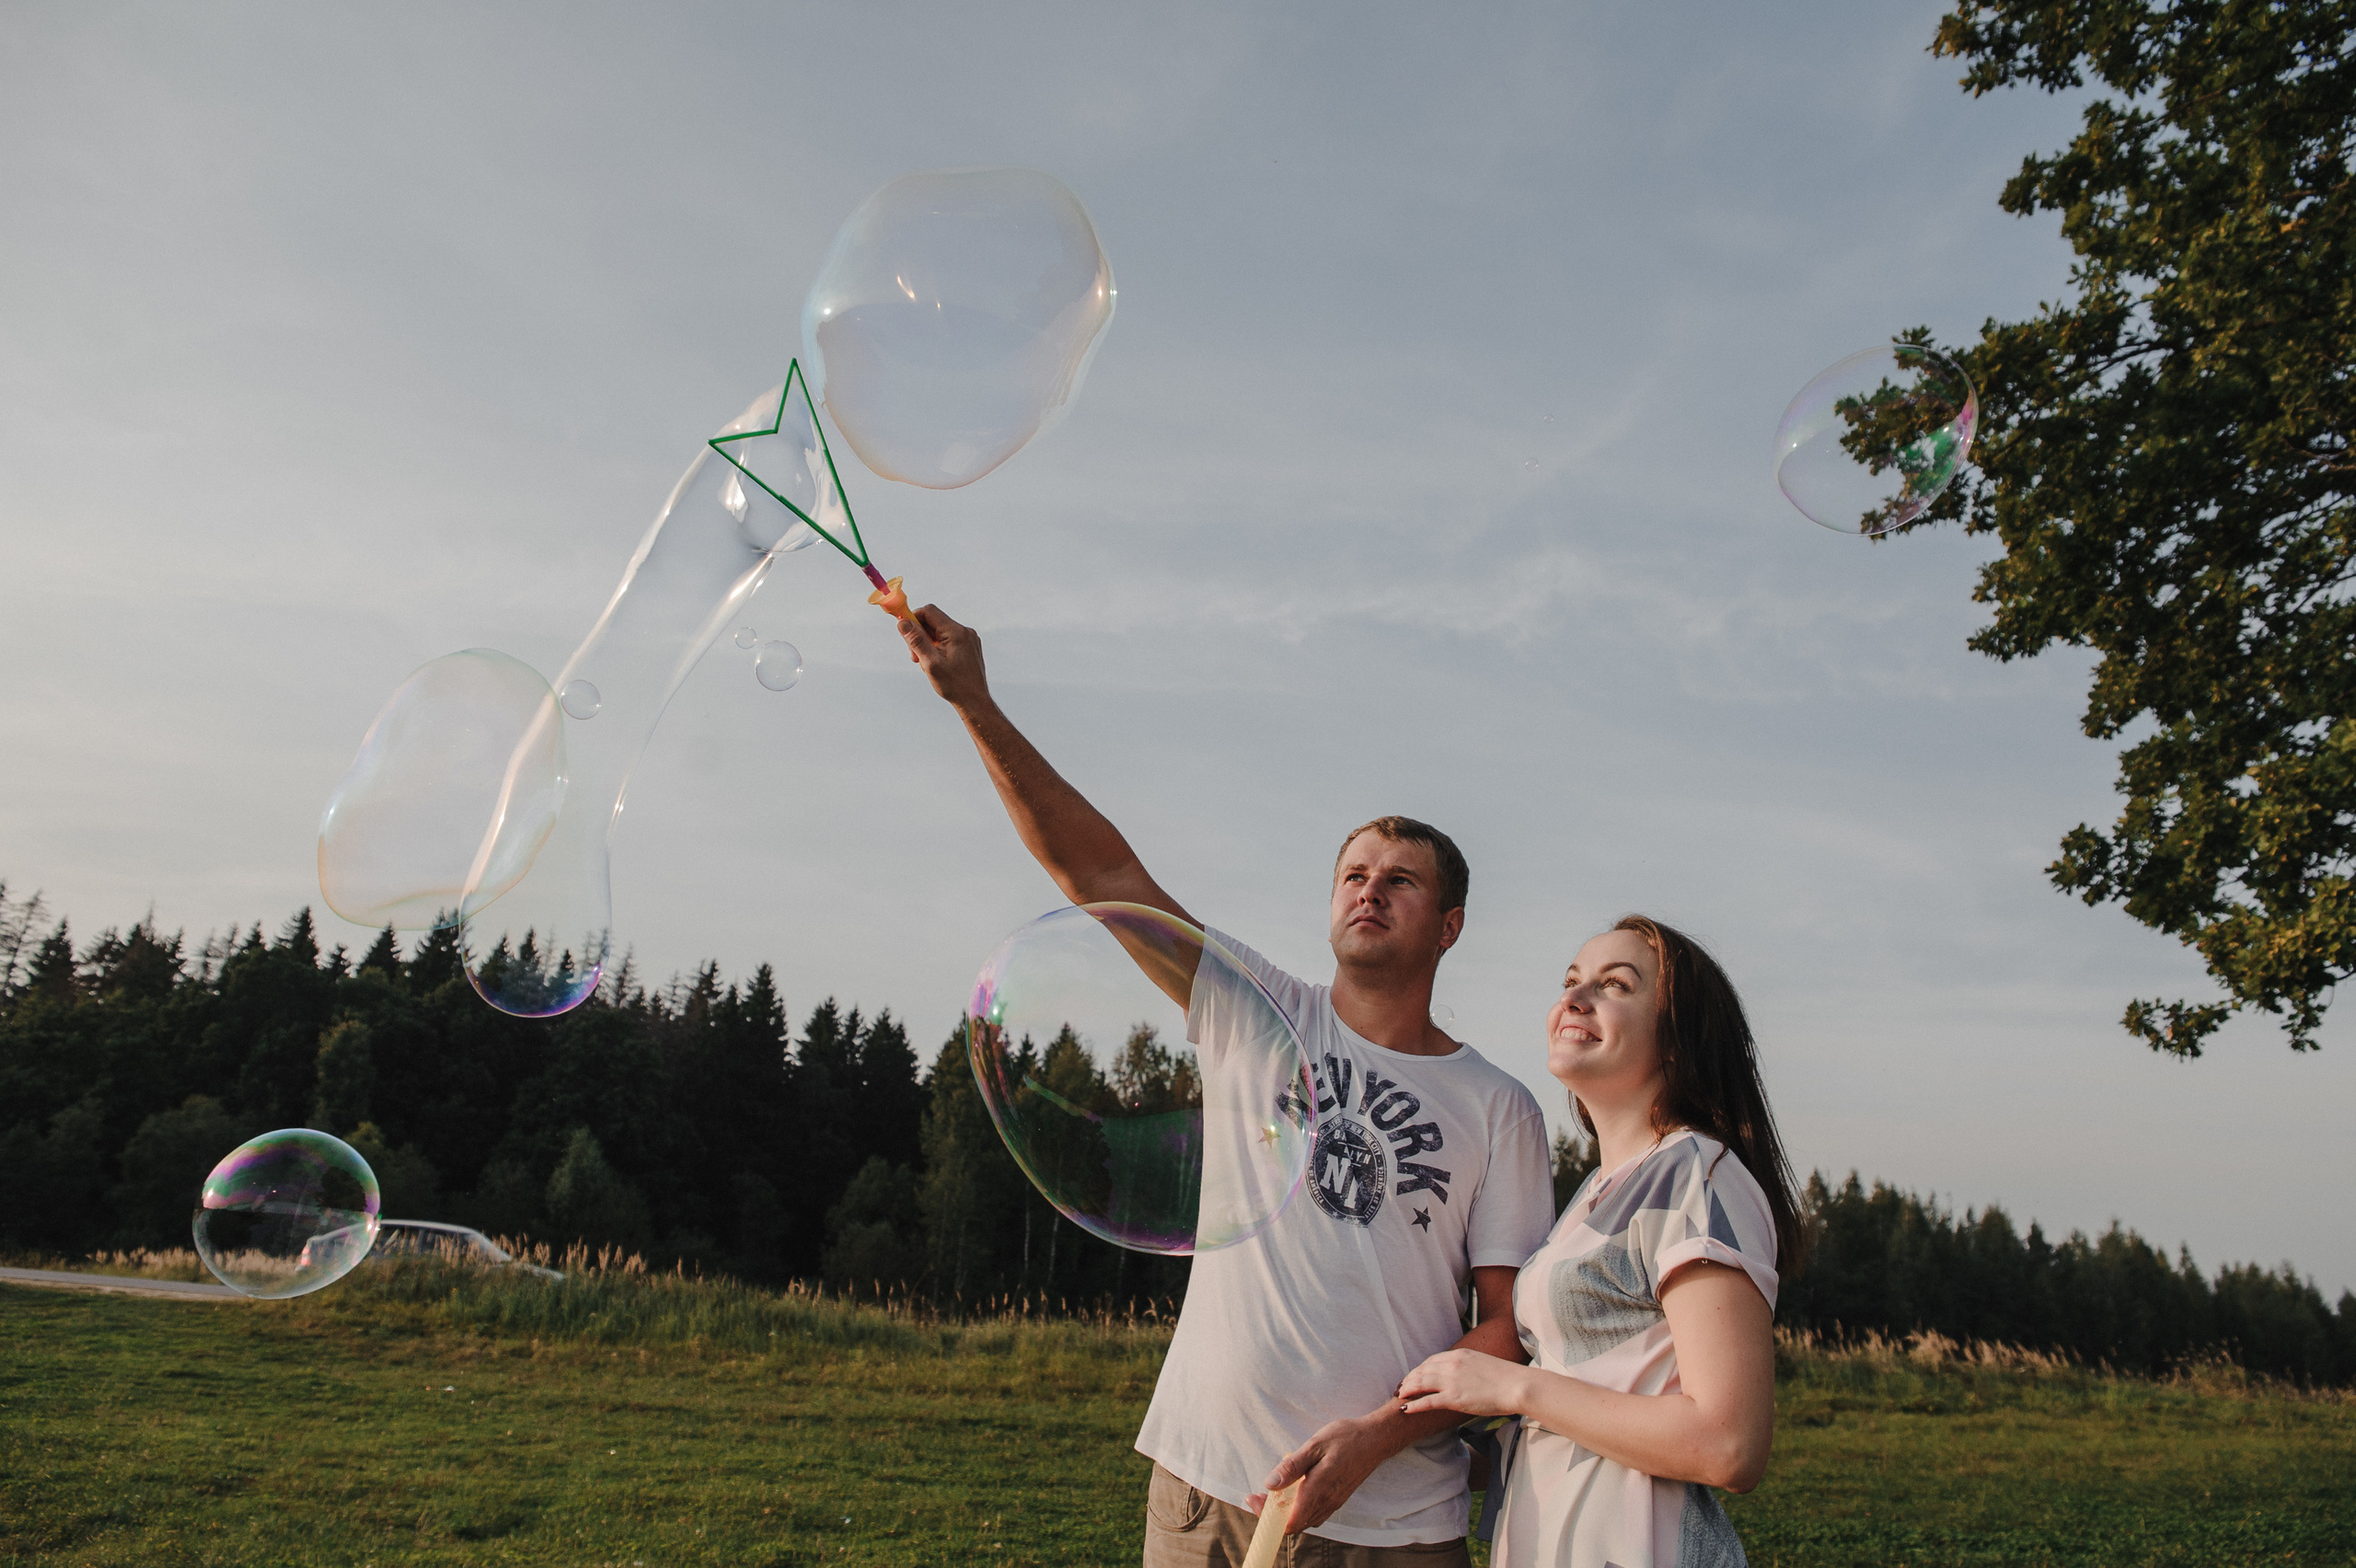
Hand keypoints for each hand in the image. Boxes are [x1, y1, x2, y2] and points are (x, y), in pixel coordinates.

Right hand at [898, 603, 989, 708]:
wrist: (975, 701)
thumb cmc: (954, 685)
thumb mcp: (930, 663)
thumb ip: (916, 641)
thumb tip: (903, 623)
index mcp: (956, 632)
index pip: (929, 611)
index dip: (913, 619)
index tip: (905, 633)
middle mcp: (964, 631)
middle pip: (933, 621)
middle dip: (920, 635)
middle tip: (915, 656)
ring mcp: (968, 638)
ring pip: (939, 631)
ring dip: (928, 643)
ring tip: (926, 663)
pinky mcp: (969, 646)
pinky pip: (948, 639)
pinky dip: (937, 648)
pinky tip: (937, 664)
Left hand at [1245, 1416, 1389, 1533]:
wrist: (1376, 1439)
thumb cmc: (1346, 1438)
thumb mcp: (1315, 1445)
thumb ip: (1292, 1466)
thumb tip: (1270, 1484)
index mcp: (1319, 1489)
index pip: (1289, 1521)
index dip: (1267, 1517)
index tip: (1253, 1499)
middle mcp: (1327, 1502)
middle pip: (1294, 1523)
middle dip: (1272, 1513)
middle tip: (1257, 1495)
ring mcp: (1334, 1502)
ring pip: (1304, 1519)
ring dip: (1285, 1511)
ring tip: (1272, 1493)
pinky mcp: (1337, 1498)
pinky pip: (1314, 1513)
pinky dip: (1298, 1507)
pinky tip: (1293, 1491)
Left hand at [1397, 1349, 1526, 1419]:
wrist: (1516, 1386)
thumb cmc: (1506, 1378)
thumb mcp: (1483, 1364)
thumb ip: (1469, 1367)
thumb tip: (1465, 1375)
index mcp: (1459, 1354)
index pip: (1431, 1361)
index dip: (1419, 1369)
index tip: (1412, 1376)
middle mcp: (1452, 1365)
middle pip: (1422, 1370)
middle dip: (1409, 1379)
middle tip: (1400, 1387)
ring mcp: (1451, 1381)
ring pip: (1421, 1383)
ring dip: (1407, 1390)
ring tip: (1399, 1396)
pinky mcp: (1454, 1398)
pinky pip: (1427, 1401)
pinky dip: (1414, 1405)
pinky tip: (1406, 1409)